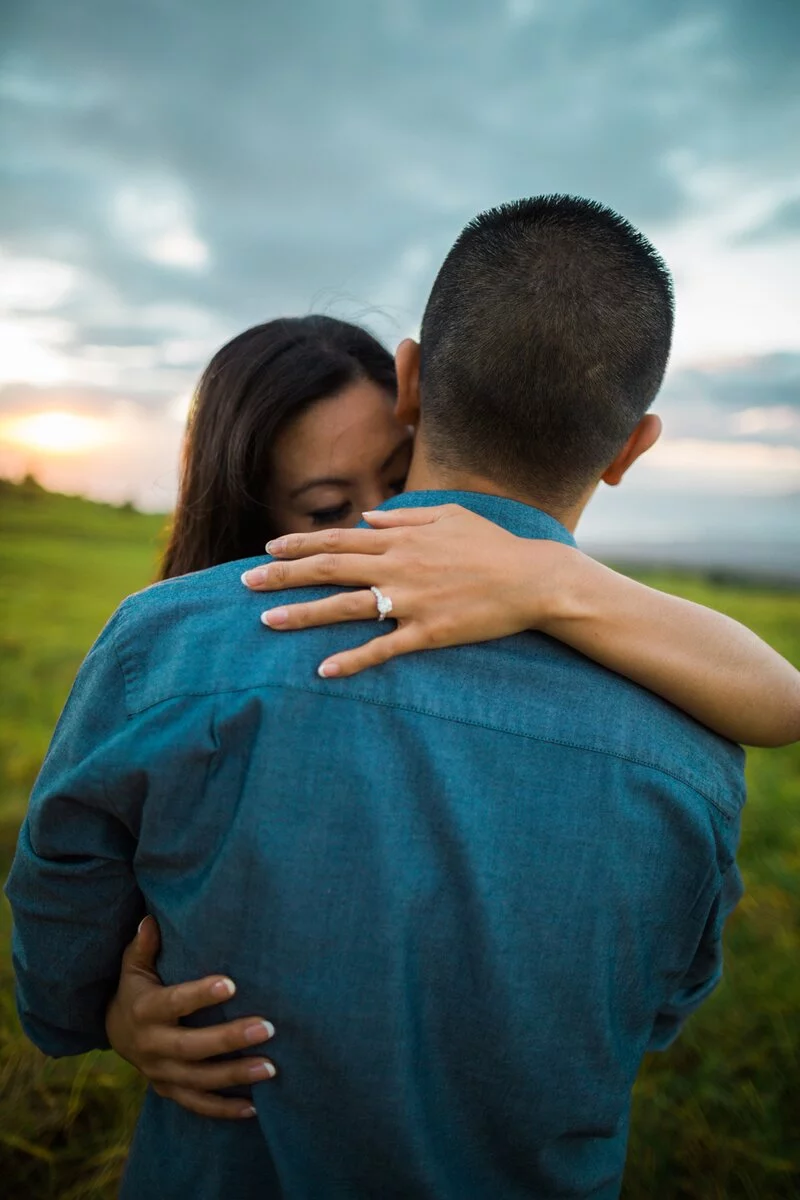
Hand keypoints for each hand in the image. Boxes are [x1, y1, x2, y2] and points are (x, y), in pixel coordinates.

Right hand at [105, 916, 277, 1118]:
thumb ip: (144, 945)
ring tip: (272, 1067)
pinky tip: (256, 1107)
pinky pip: (197, 1105)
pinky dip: (225, 1110)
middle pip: (192, 1047)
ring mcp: (160, 1072)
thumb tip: (150, 918)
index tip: (232, 984)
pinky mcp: (169, 1090)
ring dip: (236, 1075)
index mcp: (145, 1010)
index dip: (200, 995)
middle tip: (268, 1028)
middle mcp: (152, 1045)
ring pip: (200, 1080)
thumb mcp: (133, 966)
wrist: (115, 1032)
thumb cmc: (136, 988)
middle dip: (230, 1039)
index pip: (174, 1003)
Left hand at [241, 504, 576, 676]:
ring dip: (304, 614)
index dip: (300, 544)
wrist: (532, 579)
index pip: (338, 540)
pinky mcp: (428, 631)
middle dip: (285, 575)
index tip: (268, 549)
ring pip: (347, 607)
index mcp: (400, 540)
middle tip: (246, 583)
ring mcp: (411, 600)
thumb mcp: (448, 516)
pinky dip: (353, 659)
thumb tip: (368, 520)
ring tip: (268, 621)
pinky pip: (383, 648)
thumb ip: (404, 517)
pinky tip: (324, 670)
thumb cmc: (492, 545)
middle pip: (330, 570)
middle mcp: (398, 567)